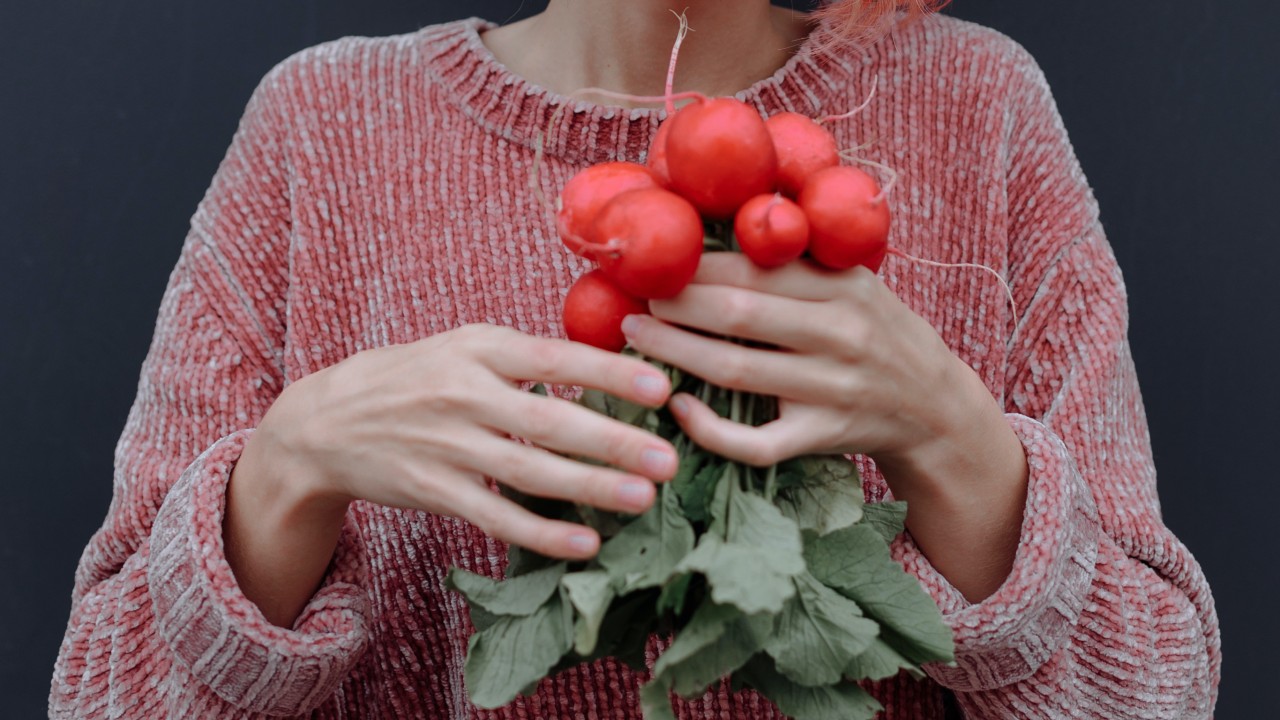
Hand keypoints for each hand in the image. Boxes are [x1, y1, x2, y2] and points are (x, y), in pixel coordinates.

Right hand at [258, 324, 677, 559]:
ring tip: (643, 498)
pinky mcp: (435, 492)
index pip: (554, 359)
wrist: (328, 421)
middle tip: (668, 457)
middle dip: (613, 441)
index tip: (660, 386)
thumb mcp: (465, 346)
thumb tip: (607, 361)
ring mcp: (448, 447)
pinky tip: (584, 544)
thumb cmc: (417, 377)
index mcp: (480, 350)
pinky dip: (541, 533)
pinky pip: (496, 517)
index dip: (608, 372)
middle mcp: (465, 395)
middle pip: (549, 421)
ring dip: (590, 488)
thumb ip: (527, 355)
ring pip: (529, 472)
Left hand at [621, 253, 1026, 599]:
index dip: (697, 267)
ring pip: (738, 374)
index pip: (757, 271)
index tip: (654, 261)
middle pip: (739, 317)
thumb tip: (721, 212)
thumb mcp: (853, 280)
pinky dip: (710, 429)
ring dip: (675, 354)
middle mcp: (841, 336)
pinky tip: (677, 407)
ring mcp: (831, 391)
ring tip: (633, 338)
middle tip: (631, 300)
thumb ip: (798, 255)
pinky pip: (756, 442)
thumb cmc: (875, 330)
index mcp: (843, 288)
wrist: (932, 405)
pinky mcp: (821, 438)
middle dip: (676, 306)